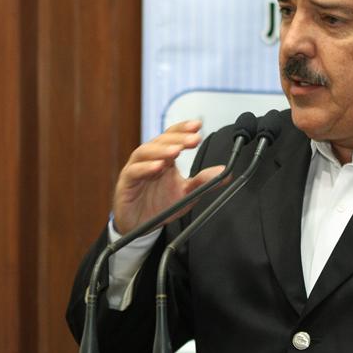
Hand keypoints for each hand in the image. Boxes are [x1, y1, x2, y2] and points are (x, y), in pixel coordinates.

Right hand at [112, 120, 225, 234]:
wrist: (141, 226)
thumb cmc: (160, 205)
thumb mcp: (187, 193)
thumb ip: (204, 181)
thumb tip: (225, 173)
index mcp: (164, 157)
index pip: (172, 136)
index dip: (183, 129)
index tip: (198, 126)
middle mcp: (149, 159)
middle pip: (160, 141)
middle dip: (178, 139)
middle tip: (193, 140)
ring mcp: (136, 169)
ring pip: (144, 152)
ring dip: (161, 150)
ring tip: (176, 151)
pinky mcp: (126, 183)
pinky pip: (134, 172)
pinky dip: (145, 168)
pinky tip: (158, 167)